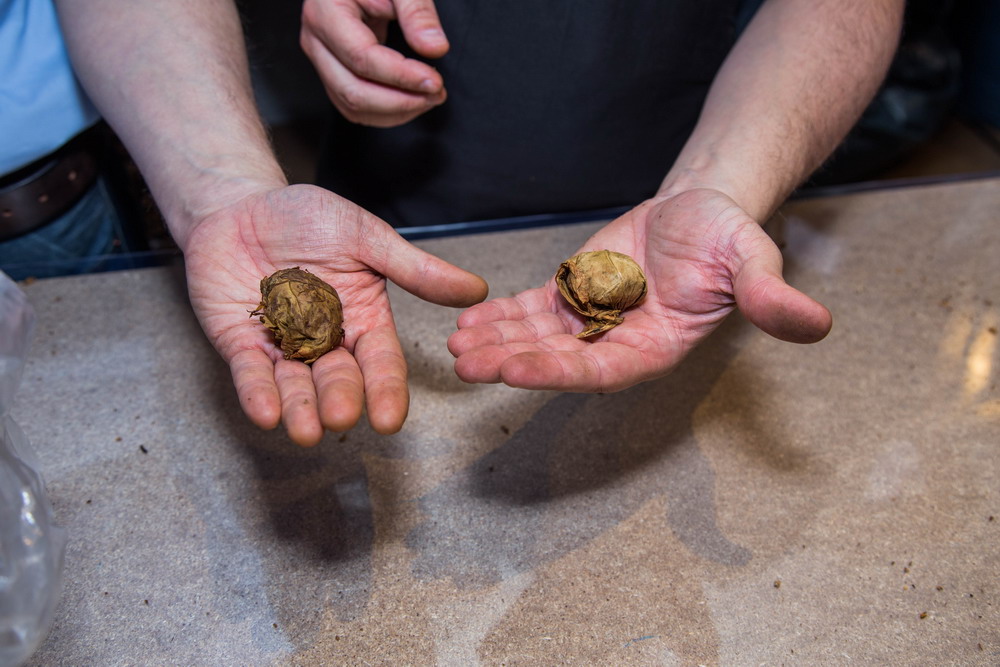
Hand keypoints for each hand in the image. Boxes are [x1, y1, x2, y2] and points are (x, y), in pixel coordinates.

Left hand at [183, 184, 487, 445]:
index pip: (381, 363)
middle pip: (338, 380)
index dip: (386, 391)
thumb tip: (478, 290)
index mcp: (364, 320)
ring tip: (306, 430)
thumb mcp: (367, 237)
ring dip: (300, 410)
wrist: (241, 203)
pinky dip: (257, 393)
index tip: (390, 419)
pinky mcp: (240, 343)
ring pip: (295, 386)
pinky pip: (250, 372)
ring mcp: (282, 345)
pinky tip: (265, 413)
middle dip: (340, 400)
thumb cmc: (307, 217)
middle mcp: (326, 341)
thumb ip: (416, 269)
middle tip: (341, 417)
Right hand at [301, 0, 448, 126]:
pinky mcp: (332, 73)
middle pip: (353, 91)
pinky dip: (386, 113)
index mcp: (325, 11)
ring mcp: (320, 60)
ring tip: (430, 98)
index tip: (435, 81)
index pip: (362, 58)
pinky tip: (413, 101)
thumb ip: (417, 11)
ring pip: (352, 106)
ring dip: (396, 111)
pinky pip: (354, 107)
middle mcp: (315, 40)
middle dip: (400, 101)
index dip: (401, 76)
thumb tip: (435, 48)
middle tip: (437, 93)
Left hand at [448, 188, 830, 391]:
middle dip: (512, 362)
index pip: (603, 371)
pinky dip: (500, 315)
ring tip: (455, 345)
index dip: (558, 374)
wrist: (703, 209)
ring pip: (537, 338)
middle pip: (559, 361)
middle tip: (466, 364)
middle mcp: (619, 344)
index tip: (514, 371)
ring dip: (497, 342)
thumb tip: (816, 324)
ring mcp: (593, 322)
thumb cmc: (729, 235)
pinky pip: (531, 310)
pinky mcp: (574, 295)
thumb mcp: (753, 258)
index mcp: (658, 347)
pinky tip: (466, 321)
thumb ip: (771, 296)